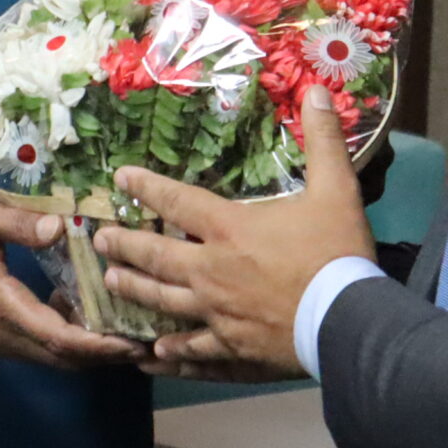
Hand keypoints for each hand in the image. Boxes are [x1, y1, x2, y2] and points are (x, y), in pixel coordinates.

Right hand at [0, 188, 143, 369]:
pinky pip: (32, 345)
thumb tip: (62, 228)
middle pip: (59, 358)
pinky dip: (63, 339)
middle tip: (146, 341)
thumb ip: (20, 223)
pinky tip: (82, 312)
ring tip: (124, 329)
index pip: (58, 339)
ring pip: (47, 356)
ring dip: (85, 351)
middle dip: (103, 355)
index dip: (100, 346)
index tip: (135, 342)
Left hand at [95, 89, 377, 378]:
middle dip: (125, 245)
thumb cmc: (336, 254)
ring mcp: (216, 313)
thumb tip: (319, 93)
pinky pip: (192, 351)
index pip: (177, 200)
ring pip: (163, 302)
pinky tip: (154, 354)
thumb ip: (324, 141)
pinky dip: (171, 352)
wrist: (347, 321)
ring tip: (110, 285)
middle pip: (156, 256)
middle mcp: (211, 270)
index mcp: (229, 229)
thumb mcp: (337, 189)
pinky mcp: (229, 348)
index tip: (119, 178)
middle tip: (100, 240)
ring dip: (134, 292)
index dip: (146, 186)